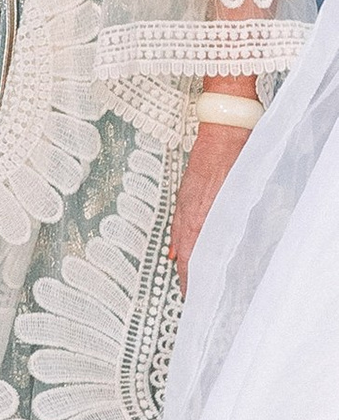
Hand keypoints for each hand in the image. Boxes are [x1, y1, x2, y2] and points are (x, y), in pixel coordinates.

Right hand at [171, 122, 252, 281]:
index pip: (194, 253)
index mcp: (204, 210)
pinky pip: (178, 222)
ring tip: (184, 279)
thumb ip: (236, 216)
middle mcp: (191, 207)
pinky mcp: (186, 191)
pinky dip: (178, 239)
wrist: (225, 123)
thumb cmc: (239, 153)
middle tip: (191, 295)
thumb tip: (236, 240)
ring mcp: (186, 198)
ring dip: (183, 259)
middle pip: (185, 249)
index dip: (192, 277)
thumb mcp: (243, 188)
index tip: (195, 295)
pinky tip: (176, 250)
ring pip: (181, 237)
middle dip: (187, 274)